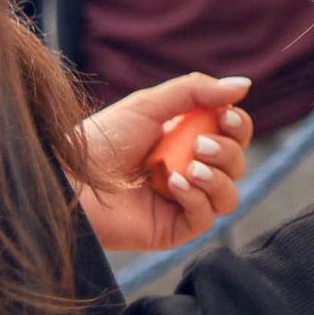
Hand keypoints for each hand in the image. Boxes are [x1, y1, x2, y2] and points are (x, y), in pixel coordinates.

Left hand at [75, 74, 253, 252]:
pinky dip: (198, 199)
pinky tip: (174, 185)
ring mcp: (182, 202)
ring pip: (230, 195)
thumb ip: (196, 91)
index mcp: (185, 140)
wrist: (69, 179)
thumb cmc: (102, 140)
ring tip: (190, 167)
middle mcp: (188, 171)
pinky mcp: (173, 229)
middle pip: (237, 164)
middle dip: (228, 152)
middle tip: (200, 145)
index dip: (239, 127)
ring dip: (218, 178)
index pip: (232, 136)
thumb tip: (244, 85)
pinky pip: (206, 218)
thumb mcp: (149, 105)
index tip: (227, 117)